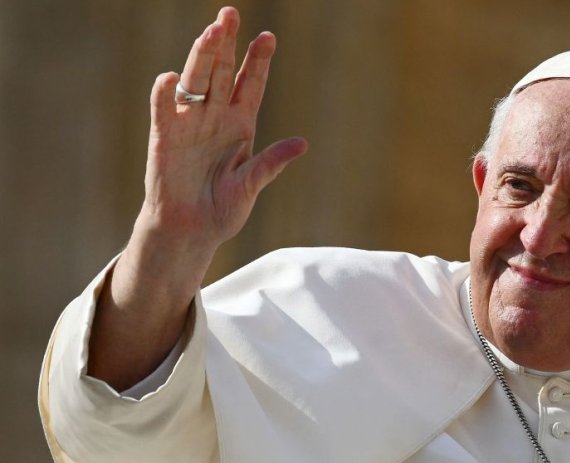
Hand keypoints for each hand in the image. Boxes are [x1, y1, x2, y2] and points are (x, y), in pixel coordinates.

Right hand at [142, 6, 306, 253]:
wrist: (190, 231)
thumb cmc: (222, 209)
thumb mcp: (252, 185)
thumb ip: (272, 163)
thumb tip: (302, 143)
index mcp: (240, 125)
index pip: (250, 85)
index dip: (258, 61)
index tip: (268, 37)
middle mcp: (215, 117)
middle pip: (222, 72)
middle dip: (226, 44)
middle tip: (230, 14)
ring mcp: (189, 124)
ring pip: (196, 82)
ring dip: (202, 57)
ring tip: (211, 32)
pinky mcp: (165, 137)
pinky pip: (164, 110)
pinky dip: (165, 94)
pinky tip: (170, 76)